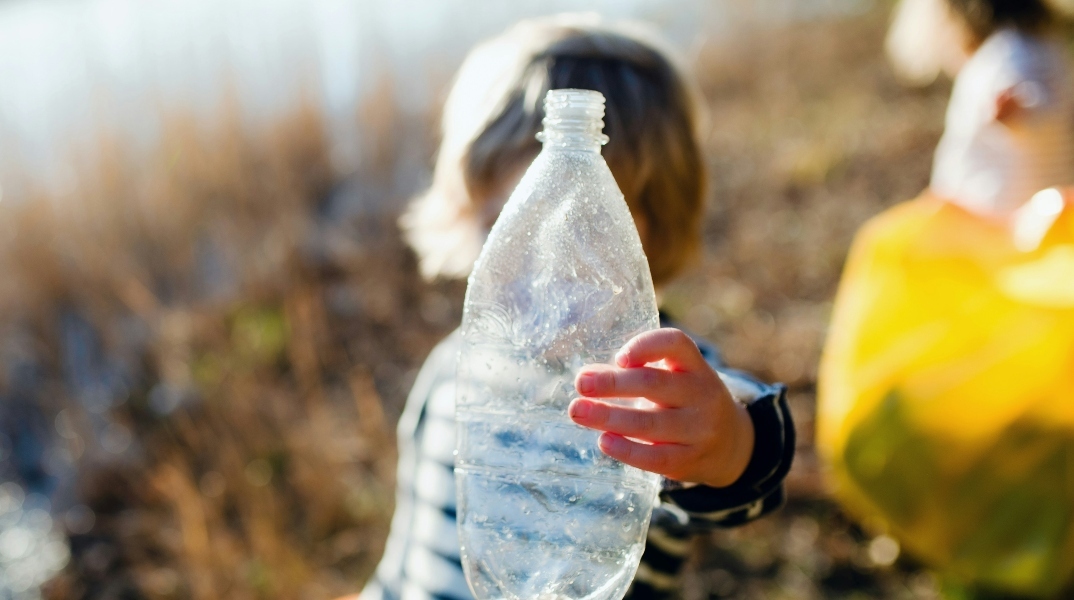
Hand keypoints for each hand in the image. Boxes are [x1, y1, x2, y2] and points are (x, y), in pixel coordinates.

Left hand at [568, 328, 754, 487]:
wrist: (730, 446)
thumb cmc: (685, 403)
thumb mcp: (674, 380)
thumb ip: (633, 375)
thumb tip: (586, 376)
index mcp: (695, 366)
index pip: (676, 344)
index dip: (646, 346)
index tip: (618, 357)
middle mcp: (702, 394)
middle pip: (654, 384)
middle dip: (613, 383)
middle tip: (581, 384)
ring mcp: (699, 429)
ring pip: (650, 423)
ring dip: (609, 417)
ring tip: (578, 412)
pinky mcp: (690, 460)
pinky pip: (655, 457)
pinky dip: (627, 450)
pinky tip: (603, 441)